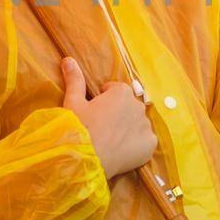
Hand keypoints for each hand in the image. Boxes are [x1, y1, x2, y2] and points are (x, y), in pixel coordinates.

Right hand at [60, 56, 157, 178]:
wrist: (85, 160)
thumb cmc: (78, 128)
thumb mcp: (73, 102)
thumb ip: (75, 80)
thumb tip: (68, 60)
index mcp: (121, 92)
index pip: (115, 90)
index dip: (104, 100)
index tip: (95, 111)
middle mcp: (138, 106)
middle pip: (128, 106)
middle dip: (118, 113)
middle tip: (102, 128)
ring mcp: (146, 126)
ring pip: (138, 123)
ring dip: (128, 128)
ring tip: (111, 141)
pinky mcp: (150, 145)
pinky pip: (145, 140)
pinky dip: (137, 144)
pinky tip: (122, 150)